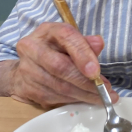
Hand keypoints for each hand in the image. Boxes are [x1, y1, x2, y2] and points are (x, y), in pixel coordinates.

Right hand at [0, 23, 118, 108]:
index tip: (96, 72)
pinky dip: (73, 100)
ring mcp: (26, 69)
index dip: (82, 54)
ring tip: (101, 98)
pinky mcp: (25, 88)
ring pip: (58, 86)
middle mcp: (32, 47)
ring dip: (83, 95)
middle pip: (60, 67)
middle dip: (86, 82)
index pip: (66, 37)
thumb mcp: (71, 41)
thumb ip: (85, 43)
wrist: (27, 65)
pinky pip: (53, 97)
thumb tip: (98, 44)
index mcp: (47, 31)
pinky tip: (84, 99)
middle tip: (105, 90)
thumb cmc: (55, 49)